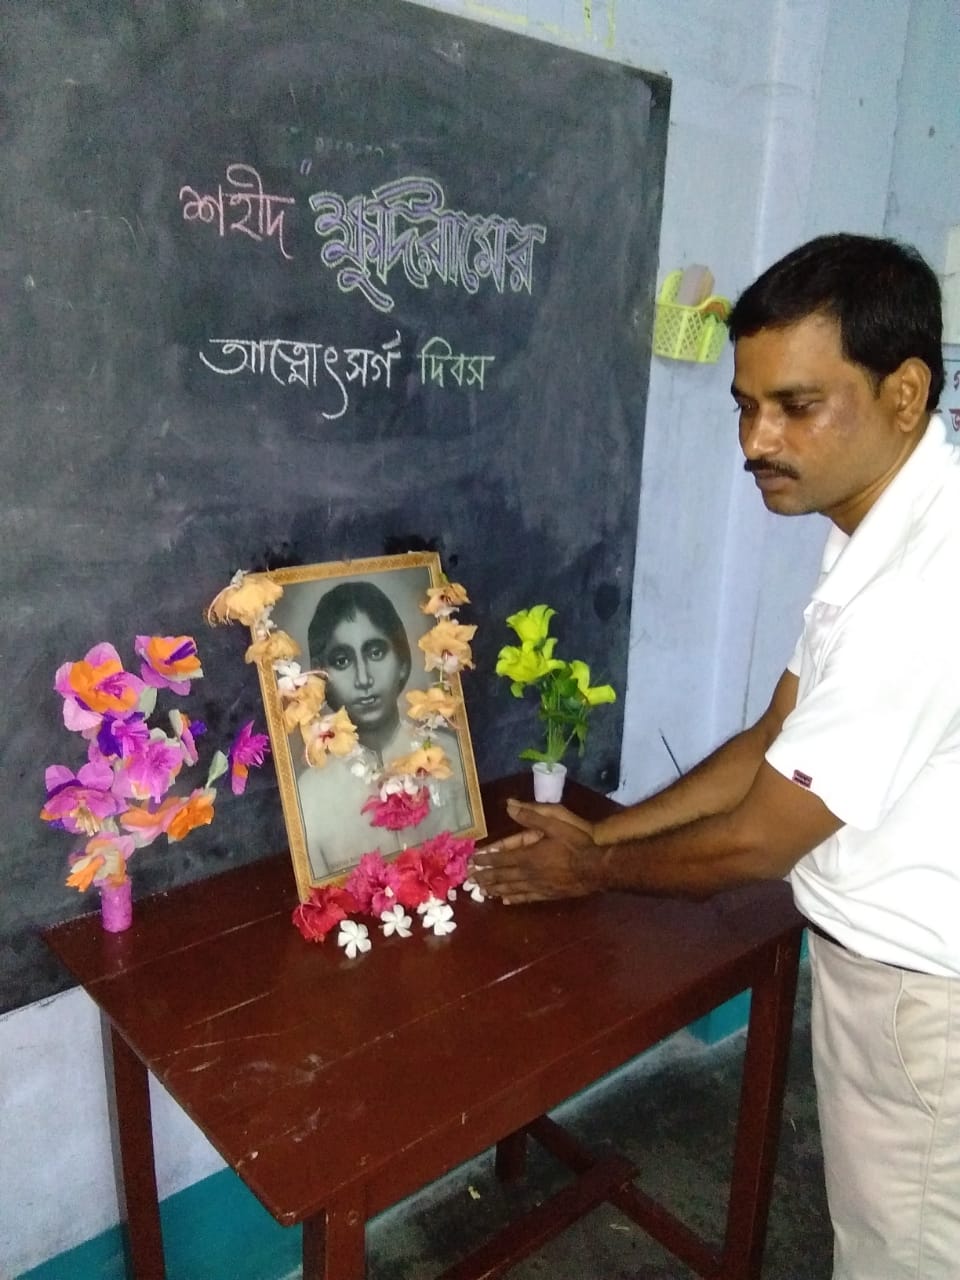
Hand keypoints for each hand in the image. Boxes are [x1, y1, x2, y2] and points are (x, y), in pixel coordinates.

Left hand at [470, 798, 602, 903]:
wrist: (597, 868)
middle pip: (502, 876)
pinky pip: (526, 898)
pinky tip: (506, 901)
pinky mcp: (548, 894)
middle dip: (485, 877)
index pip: (500, 858)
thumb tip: (509, 804)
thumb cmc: (577, 843)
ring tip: (482, 891)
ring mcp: (538, 886)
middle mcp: (529, 873)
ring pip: (511, 889)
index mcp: (528, 855)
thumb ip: (531, 815)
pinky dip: (514, 898)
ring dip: (495, 889)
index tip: (472, 861)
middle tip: (470, 880)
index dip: (485, 859)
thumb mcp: (555, 823)